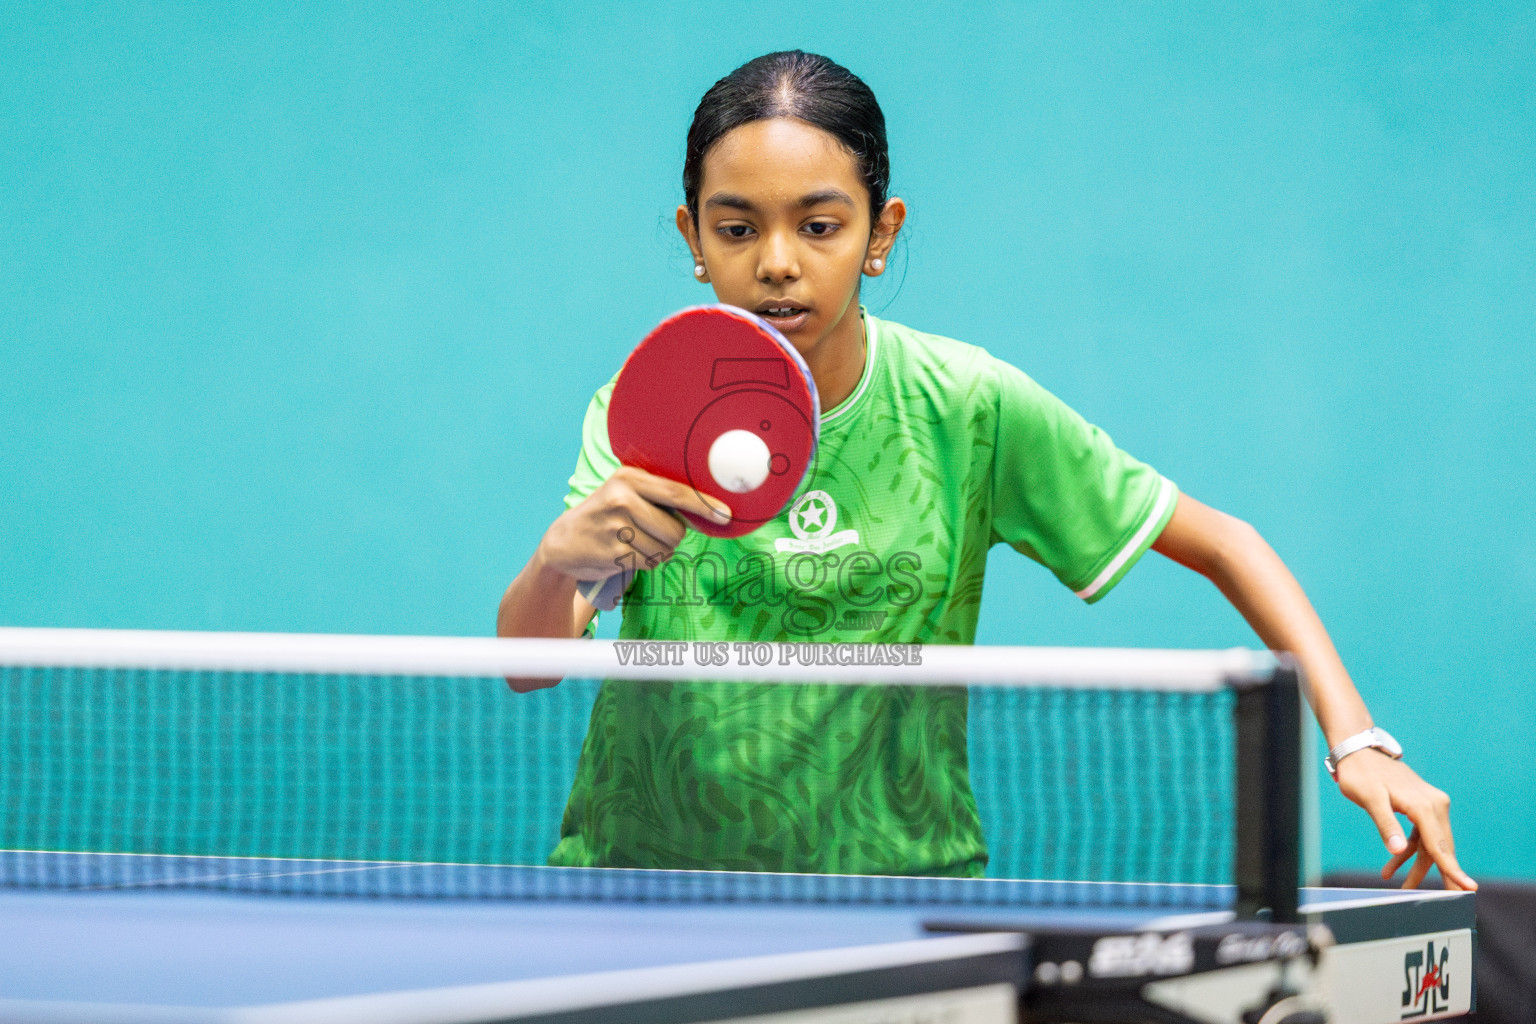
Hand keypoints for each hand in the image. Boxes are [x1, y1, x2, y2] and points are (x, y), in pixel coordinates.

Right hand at [537, 466, 730, 583]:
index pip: (676, 492)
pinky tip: (627, 554)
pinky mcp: (611, 552)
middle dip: (672, 538)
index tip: (725, 515)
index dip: (704, 505)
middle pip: (676, 529)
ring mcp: (614, 526)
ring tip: (634, 543)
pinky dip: (645, 563)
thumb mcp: (626, 493)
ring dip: (657, 553)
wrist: (563, 541)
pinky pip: (649, 563)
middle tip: (650, 533)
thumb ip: (659, 496)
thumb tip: (707, 509)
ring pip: (665, 549)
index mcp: (629, 477)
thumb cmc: (606, 516)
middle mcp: (621, 498)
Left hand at [1333, 749, 1476, 890]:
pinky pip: (1421, 834)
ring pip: (1430, 843)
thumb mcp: (1370, 799)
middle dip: (1442, 875)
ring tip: (1403, 888)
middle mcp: (1435, 804)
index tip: (1468, 888)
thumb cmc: (1361, 774)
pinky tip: (1393, 866)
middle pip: (1441, 847)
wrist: (1358, 751)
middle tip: (1449, 902)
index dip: (1452, 869)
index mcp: (1424, 805)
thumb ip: (1386, 824)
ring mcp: (1430, 804)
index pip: (1439, 845)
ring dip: (1418, 866)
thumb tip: (1397, 850)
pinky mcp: (1421, 806)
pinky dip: (1409, 850)